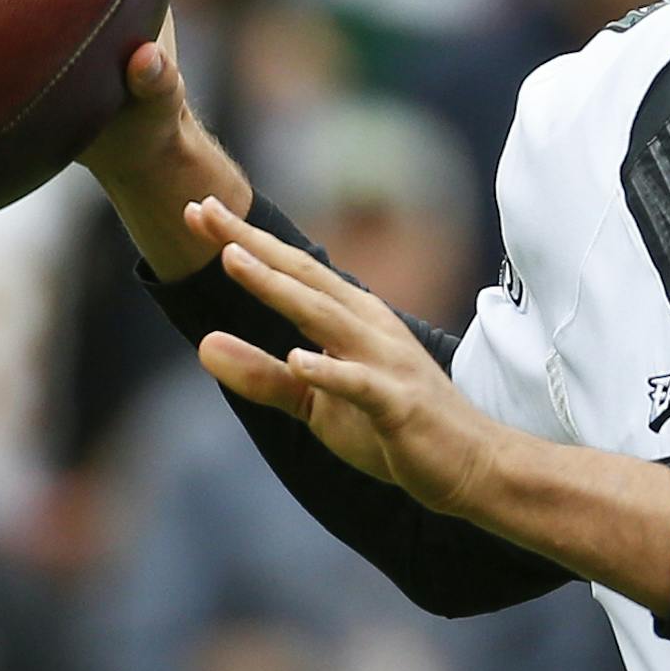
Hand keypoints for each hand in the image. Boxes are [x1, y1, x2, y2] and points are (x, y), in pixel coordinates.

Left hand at [186, 195, 506, 514]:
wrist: (470, 462)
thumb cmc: (392, 425)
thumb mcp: (315, 402)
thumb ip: (261, 374)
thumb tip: (203, 345)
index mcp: (351, 319)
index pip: (291, 272)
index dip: (244, 241)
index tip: (198, 210)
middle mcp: (369, 327)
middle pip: (303, 277)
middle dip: (251, 243)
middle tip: (204, 208)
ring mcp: (386, 362)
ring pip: (326, 317)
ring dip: (280, 288)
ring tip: (234, 259)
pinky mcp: (398, 404)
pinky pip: (360, 384)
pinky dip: (331, 371)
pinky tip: (299, 358)